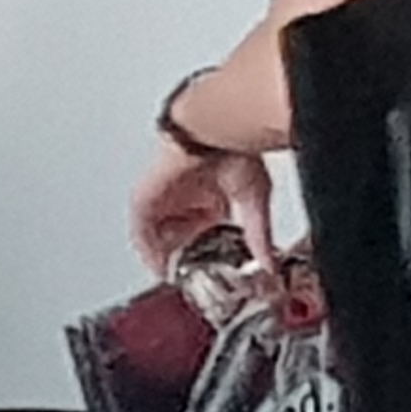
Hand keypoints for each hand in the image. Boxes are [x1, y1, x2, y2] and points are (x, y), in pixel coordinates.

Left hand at [129, 137, 274, 279]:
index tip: (214, 275)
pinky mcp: (145, 199)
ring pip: (158, 237)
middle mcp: (183, 197)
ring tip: (180, 278)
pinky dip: (149, 251)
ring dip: (168, 258)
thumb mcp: (253, 200)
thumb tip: (270, 261)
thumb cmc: (232, 147)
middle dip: (187, 259)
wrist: (212, 130)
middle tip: (196, 281)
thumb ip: (260, 234)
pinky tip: (160, 266)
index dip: (207, 254)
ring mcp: (162, 198)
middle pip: (179, 238)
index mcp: (208, 195)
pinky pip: (140, 233)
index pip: (203, 233)